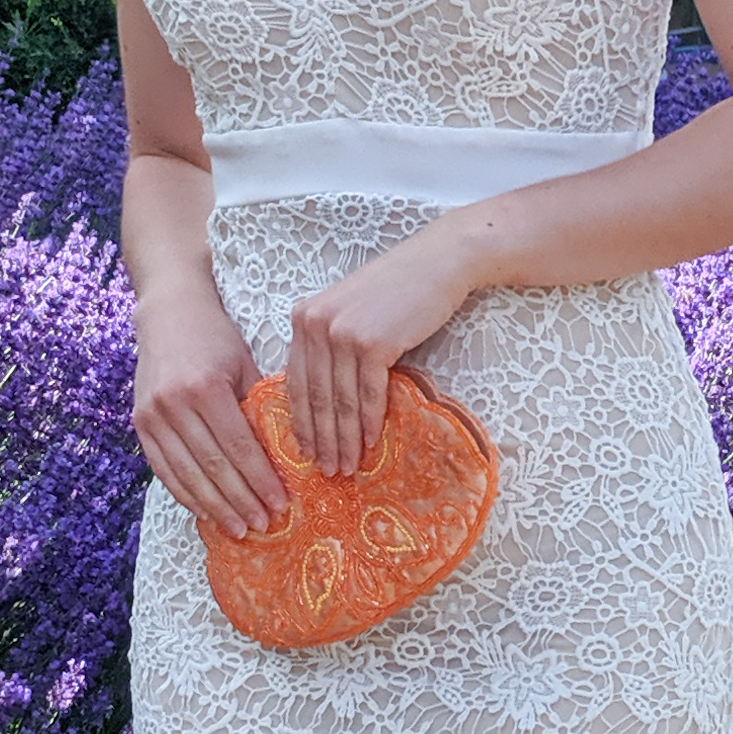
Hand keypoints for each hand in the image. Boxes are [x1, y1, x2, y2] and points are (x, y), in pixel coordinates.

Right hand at [133, 284, 285, 534]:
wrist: (169, 312)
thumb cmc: (215, 337)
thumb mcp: (245, 365)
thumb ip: (259, 408)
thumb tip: (282, 457)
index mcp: (206, 388)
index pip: (239, 447)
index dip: (260, 481)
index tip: (280, 504)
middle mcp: (175, 404)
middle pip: (212, 467)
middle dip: (240, 501)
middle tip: (263, 525)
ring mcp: (153, 415)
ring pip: (187, 474)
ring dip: (214, 506)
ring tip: (238, 527)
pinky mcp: (140, 422)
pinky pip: (163, 468)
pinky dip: (185, 494)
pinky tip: (205, 511)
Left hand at [284, 224, 480, 477]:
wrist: (437, 263)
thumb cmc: (396, 290)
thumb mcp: (348, 313)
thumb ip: (329, 346)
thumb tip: (323, 401)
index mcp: (303, 318)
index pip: (295, 381)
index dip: (301, 422)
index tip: (306, 451)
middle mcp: (315, 324)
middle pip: (315, 396)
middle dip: (321, 439)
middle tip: (327, 470)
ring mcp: (343, 333)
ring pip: (340, 400)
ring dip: (345, 439)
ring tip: (348, 465)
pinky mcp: (373, 342)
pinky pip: (368, 393)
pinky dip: (369, 422)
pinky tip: (371, 442)